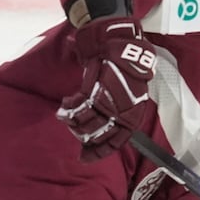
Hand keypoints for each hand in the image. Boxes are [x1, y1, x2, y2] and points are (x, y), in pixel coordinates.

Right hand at [57, 15, 158, 159]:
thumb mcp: (125, 92)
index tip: (85, 157)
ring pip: (89, 122)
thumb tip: (99, 128)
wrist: (118, 41)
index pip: (118, 140)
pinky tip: (65, 106)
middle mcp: (124, 108)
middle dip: (85, 136)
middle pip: (101, 133)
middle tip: (75, 131)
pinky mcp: (97, 86)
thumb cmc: (121, 68)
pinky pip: (80, 105)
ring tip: (67, 117)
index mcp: (134, 112)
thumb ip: (114, 110)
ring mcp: (111, 98)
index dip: (101, 151)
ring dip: (74, 123)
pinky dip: (70, 108)